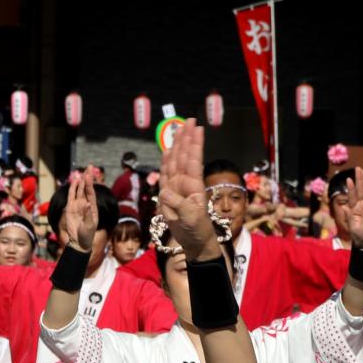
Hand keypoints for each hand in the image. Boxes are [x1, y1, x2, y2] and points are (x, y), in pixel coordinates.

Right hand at [59, 173, 96, 250]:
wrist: (79, 242)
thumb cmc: (86, 236)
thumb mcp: (89, 226)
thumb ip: (88, 215)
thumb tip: (87, 204)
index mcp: (93, 208)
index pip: (91, 193)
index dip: (90, 184)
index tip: (90, 175)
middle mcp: (86, 205)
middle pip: (86, 189)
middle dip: (88, 178)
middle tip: (90, 167)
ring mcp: (78, 206)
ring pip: (79, 191)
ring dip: (80, 182)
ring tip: (82, 172)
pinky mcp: (70, 208)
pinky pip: (71, 196)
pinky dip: (73, 189)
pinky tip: (74, 182)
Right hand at [157, 122, 220, 258]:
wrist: (194, 241)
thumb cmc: (197, 230)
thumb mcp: (190, 218)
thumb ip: (179, 204)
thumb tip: (165, 191)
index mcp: (194, 186)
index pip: (193, 160)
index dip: (194, 144)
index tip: (197, 128)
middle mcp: (185, 183)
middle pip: (184, 156)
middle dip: (187, 138)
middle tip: (190, 120)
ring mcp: (177, 187)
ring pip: (175, 161)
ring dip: (177, 145)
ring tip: (180, 129)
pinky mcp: (169, 193)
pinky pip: (166, 173)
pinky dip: (166, 161)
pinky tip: (167, 149)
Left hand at [345, 167, 362, 247]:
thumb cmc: (358, 234)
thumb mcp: (352, 226)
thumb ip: (348, 216)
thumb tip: (343, 207)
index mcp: (353, 208)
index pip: (352, 196)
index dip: (350, 188)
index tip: (349, 179)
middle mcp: (360, 204)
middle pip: (359, 189)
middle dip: (358, 179)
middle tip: (357, 169)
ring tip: (362, 170)